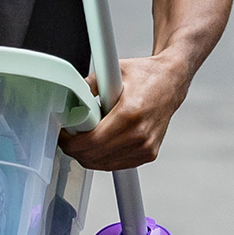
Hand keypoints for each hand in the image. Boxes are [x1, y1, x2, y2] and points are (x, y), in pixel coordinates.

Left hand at [58, 51, 193, 171]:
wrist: (170, 83)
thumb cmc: (146, 76)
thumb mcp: (114, 70)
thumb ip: (88, 84)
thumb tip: (69, 96)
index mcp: (130, 113)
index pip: (91, 141)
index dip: (70, 142)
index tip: (63, 134)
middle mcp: (140, 134)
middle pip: (94, 156)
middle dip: (75, 149)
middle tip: (68, 136)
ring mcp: (146, 147)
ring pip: (103, 164)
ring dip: (87, 155)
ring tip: (82, 138)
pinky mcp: (149, 154)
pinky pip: (116, 164)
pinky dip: (102, 157)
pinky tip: (98, 143)